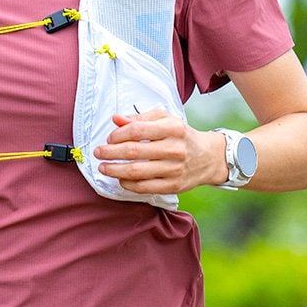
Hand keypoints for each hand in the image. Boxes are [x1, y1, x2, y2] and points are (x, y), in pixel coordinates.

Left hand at [92, 109, 224, 194]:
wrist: (208, 157)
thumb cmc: (182, 135)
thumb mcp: (165, 119)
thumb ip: (140, 118)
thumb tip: (116, 119)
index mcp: (173, 128)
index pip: (137, 130)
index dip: (118, 135)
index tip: (109, 138)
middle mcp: (175, 149)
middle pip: (134, 151)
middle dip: (110, 153)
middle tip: (98, 153)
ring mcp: (175, 169)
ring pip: (137, 172)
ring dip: (115, 170)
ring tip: (103, 167)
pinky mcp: (174, 186)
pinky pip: (145, 187)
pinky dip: (128, 184)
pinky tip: (120, 179)